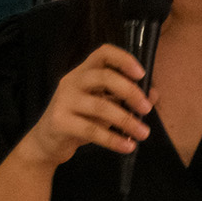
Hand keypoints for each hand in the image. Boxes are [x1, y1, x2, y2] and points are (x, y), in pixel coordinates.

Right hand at [21, 44, 152, 167]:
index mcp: (84, 72)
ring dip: (126, 121)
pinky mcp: (60, 122)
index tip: (142, 74)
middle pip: (105, 77)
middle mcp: (72, 81)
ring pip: (101, 107)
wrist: (48, 142)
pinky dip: (113, 139)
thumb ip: (126, 98)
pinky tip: (127, 146)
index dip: (123, 59)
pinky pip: (91, 130)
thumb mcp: (105, 105)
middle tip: (146, 109)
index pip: (103, 53)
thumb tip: (154, 94)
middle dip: (131, 92)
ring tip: (143, 133)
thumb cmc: (81, 118)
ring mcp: (64, 101)